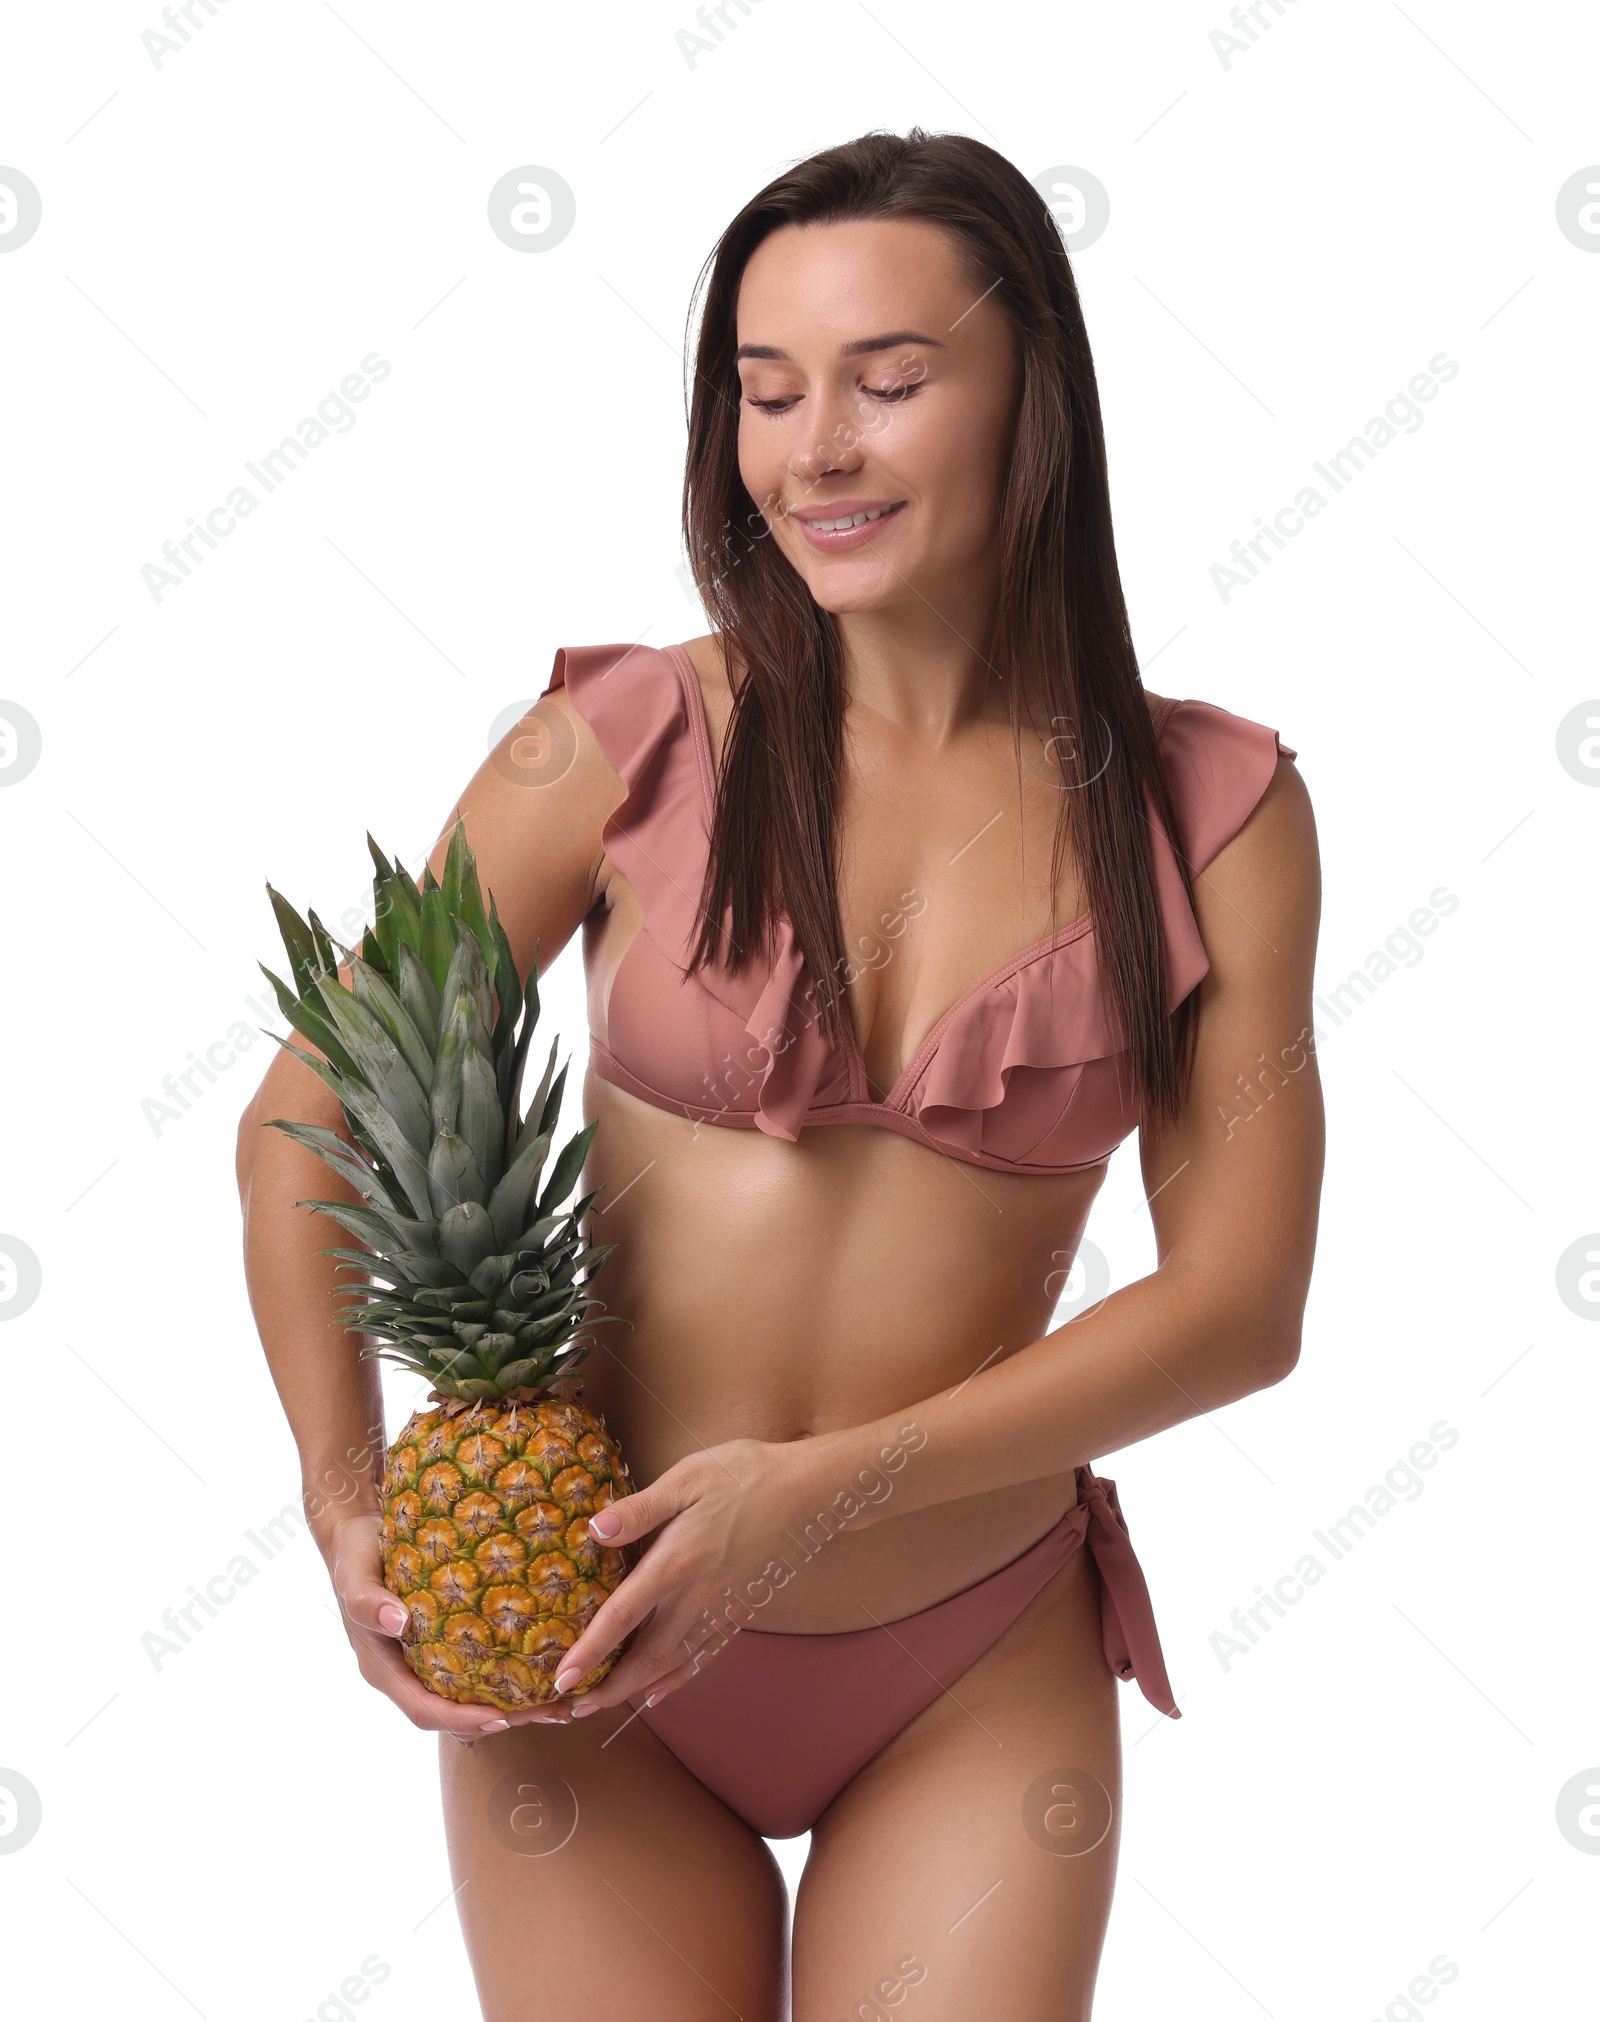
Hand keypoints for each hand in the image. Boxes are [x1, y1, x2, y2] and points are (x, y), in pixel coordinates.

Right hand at [320, 1511, 560, 1744]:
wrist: (358, 1532)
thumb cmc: (355, 1554)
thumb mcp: (354, 1574)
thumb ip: (367, 1600)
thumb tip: (397, 1622)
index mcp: (384, 1669)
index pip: (425, 1711)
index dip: (462, 1721)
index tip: (502, 1720)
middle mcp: (407, 1673)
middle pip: (455, 1713)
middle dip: (502, 1718)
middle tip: (553, 1712)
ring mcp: (425, 1660)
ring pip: (469, 1695)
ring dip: (513, 1702)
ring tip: (562, 1700)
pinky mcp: (442, 1640)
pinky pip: (475, 1667)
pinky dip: (506, 1673)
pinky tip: (542, 1664)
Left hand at [548, 1434, 842, 1715]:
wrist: (809, 1490)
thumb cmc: (744, 1474)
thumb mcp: (687, 1478)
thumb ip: (641, 1508)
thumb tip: (594, 1531)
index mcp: (679, 1560)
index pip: (624, 1615)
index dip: (592, 1650)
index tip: (562, 1678)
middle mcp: (698, 1595)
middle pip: (646, 1656)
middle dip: (607, 1688)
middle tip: (569, 1709)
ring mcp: (721, 1606)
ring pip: (673, 1662)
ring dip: (634, 1689)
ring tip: (601, 1706)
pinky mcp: (739, 1608)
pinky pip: (704, 1654)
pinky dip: (678, 1678)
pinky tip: (659, 1691)